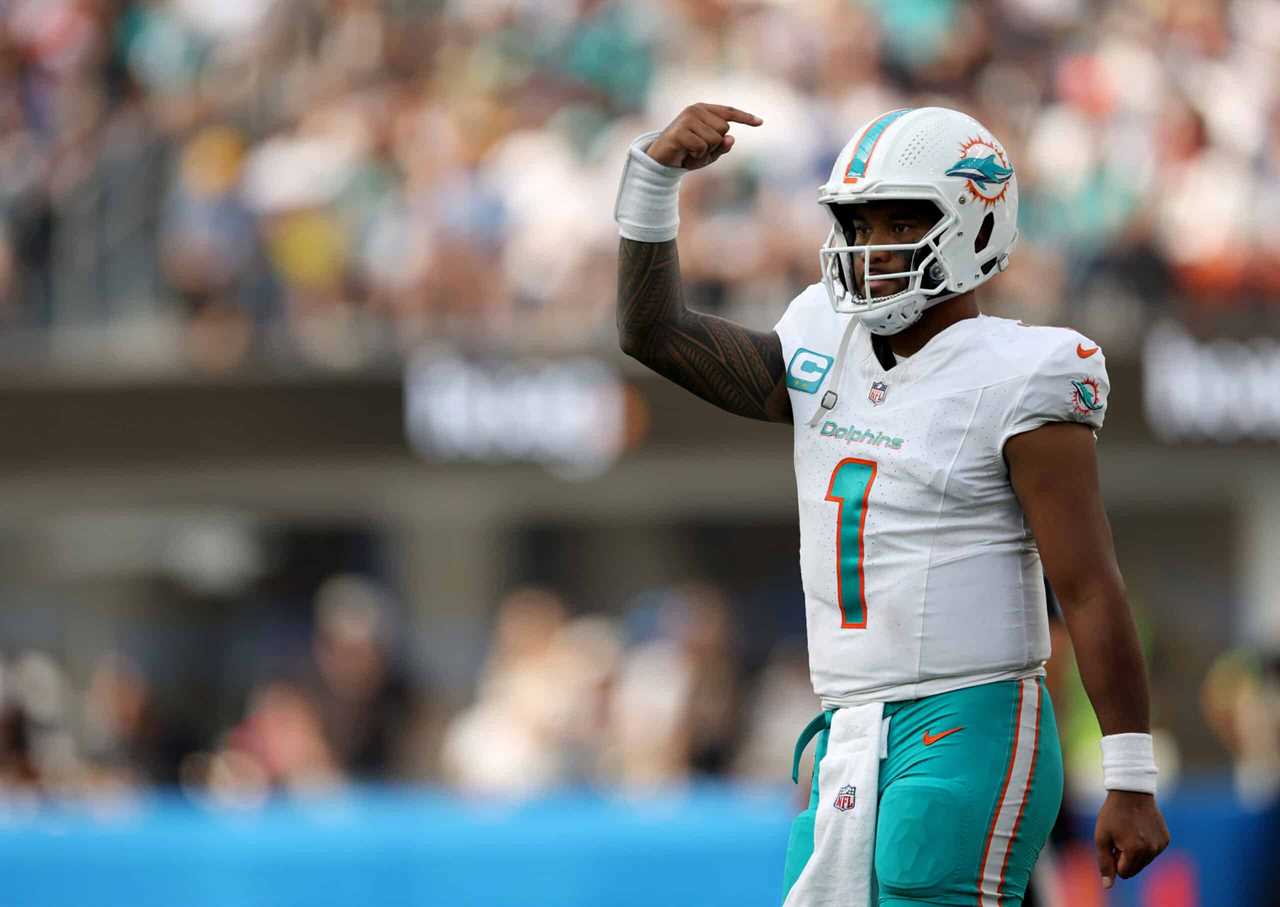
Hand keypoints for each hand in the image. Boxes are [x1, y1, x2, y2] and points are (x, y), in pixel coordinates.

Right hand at [645, 103, 761, 170]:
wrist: (660, 159)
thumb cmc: (686, 153)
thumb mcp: (709, 152)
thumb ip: (723, 146)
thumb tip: (731, 138)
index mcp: (704, 110)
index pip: (729, 112)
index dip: (745, 118)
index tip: (760, 123)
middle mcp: (696, 109)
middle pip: (724, 130)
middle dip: (715, 145)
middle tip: (699, 150)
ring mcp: (687, 118)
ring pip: (714, 139)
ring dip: (705, 152)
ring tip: (692, 153)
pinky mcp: (680, 131)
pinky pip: (702, 146)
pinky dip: (697, 156)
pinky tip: (686, 155)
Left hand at [1094, 790, 1169, 888]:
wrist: (1131, 792)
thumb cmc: (1112, 814)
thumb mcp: (1102, 838)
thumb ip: (1104, 863)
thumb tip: (1107, 886)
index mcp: (1135, 851)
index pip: (1124, 873)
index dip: (1114, 859)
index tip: (1112, 843)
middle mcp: (1152, 850)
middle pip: (1135, 869)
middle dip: (1124, 858)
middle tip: (1119, 837)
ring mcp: (1161, 845)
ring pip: (1144, 861)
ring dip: (1135, 852)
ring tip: (1129, 831)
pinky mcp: (1166, 839)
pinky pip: (1152, 852)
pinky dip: (1145, 845)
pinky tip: (1139, 828)